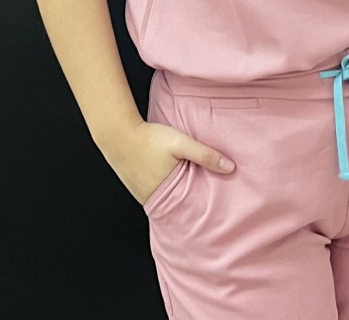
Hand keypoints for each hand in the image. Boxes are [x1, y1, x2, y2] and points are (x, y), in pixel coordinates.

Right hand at [98, 119, 235, 205]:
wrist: (118, 133)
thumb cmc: (150, 138)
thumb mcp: (181, 143)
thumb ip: (205, 155)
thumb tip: (230, 168)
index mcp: (166, 194)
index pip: (189, 210)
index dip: (203, 212)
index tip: (218, 214)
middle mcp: (153, 200)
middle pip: (179, 207)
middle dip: (193, 207)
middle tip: (211, 208)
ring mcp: (143, 195)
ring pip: (167, 201)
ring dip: (180, 198)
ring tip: (196, 195)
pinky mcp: (137, 187)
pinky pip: (157, 194)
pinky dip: (167, 192)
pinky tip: (174, 184)